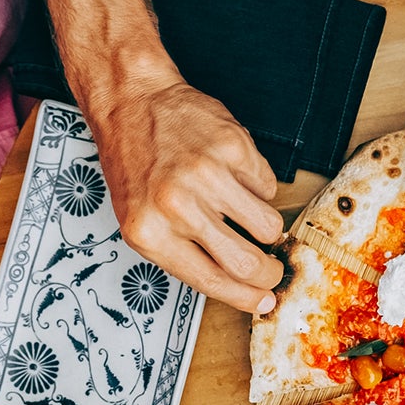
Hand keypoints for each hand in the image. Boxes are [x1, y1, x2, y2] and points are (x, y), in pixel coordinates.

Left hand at [86, 73, 284, 312]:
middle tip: (273, 269)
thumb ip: (183, 255)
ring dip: (264, 226)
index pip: (211, 280)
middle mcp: (177, 206)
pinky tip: (232, 175)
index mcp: (151, 233)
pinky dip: (256, 186)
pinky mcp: (233, 147)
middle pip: (247, 261)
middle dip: (269, 273)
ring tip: (243, 212)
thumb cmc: (135, 167)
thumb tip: (239, 285)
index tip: (264, 301)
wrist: (132, 103)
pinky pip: (267, 186)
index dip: (246, 297)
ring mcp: (207, 174)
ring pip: (268, 225)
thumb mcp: (141, 222)